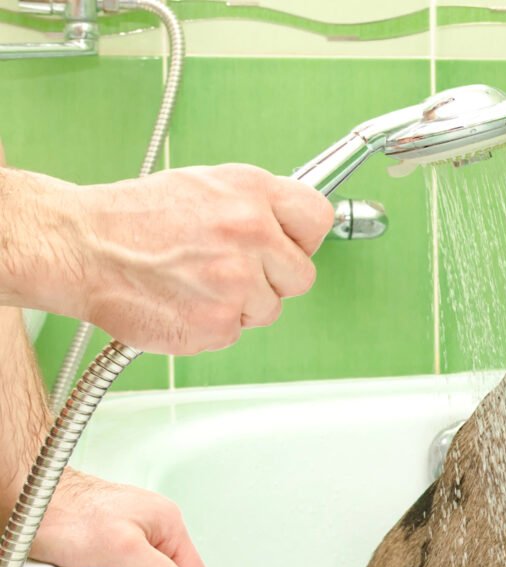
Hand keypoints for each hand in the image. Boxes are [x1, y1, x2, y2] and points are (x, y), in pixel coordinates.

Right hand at [0, 164, 332, 353]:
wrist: (79, 247)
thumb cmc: (133, 218)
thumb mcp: (205, 186)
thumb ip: (255, 205)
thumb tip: (291, 225)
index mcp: (251, 192)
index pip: (317, 217)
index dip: (302, 238)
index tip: (289, 245)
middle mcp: (250, 233)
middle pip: (301, 275)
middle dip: (273, 278)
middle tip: (232, 270)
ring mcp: (236, 282)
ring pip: (269, 309)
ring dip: (241, 304)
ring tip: (196, 282)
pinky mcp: (218, 324)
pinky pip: (236, 332)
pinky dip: (212, 324)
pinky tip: (183, 301)